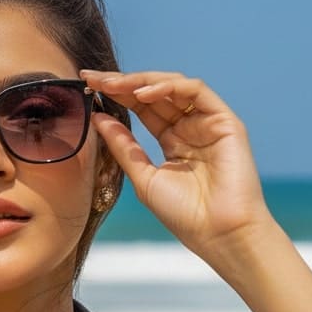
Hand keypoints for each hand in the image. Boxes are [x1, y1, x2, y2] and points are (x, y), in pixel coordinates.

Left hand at [81, 69, 276, 262]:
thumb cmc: (184, 214)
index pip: (142, 109)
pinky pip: (195, 91)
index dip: (115, 95)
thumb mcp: (143, 177)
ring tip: (113, 84)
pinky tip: (143, 93)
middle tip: (93, 78)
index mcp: (172, 141)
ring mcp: (208, 122)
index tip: (87, 87)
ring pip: (173, 86)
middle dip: (122, 83)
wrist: (218, 233)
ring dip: (141, 81)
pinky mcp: (225, 120)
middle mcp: (190, 127)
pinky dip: (168, 86)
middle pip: (155, 93)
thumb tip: (98, 118)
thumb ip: (124, 146)